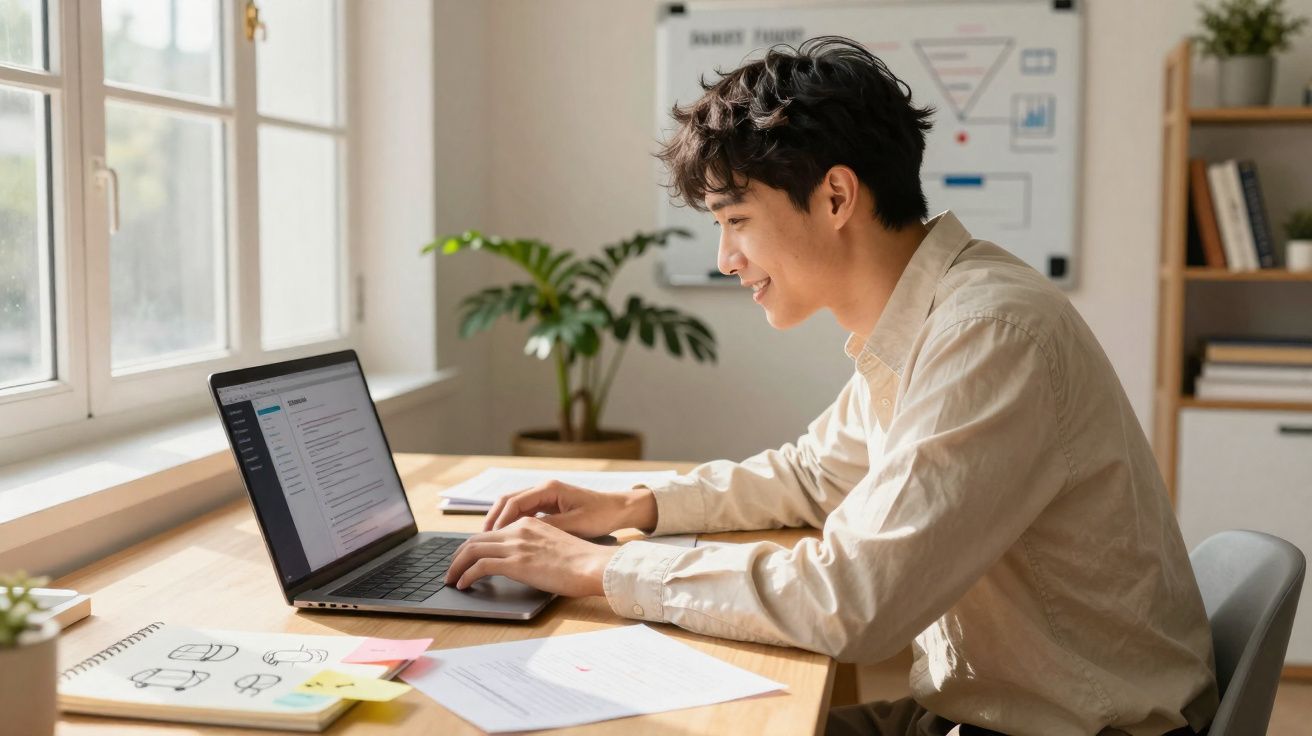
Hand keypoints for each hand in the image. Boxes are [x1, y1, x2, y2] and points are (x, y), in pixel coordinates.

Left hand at [445, 517, 617, 596]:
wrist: (593, 565)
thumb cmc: (582, 561)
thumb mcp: (556, 545)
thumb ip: (537, 548)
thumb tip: (526, 563)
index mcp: (529, 524)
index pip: (492, 532)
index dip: (475, 546)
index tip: (467, 559)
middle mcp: (519, 530)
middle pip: (476, 539)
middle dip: (459, 555)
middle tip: (452, 570)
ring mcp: (516, 545)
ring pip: (472, 550)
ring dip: (457, 566)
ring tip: (451, 579)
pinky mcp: (515, 562)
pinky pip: (480, 566)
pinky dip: (466, 575)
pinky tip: (463, 584)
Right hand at [482, 480, 656, 537]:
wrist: (619, 509)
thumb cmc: (601, 515)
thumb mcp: (575, 525)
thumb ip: (549, 527)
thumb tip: (522, 534)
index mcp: (549, 489)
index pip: (514, 502)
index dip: (500, 520)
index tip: (490, 537)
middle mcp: (543, 489)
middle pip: (507, 501)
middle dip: (493, 519)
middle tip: (481, 540)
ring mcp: (545, 496)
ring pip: (513, 506)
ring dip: (500, 522)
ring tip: (489, 541)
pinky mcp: (548, 505)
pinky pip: (523, 513)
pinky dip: (511, 524)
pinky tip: (507, 539)